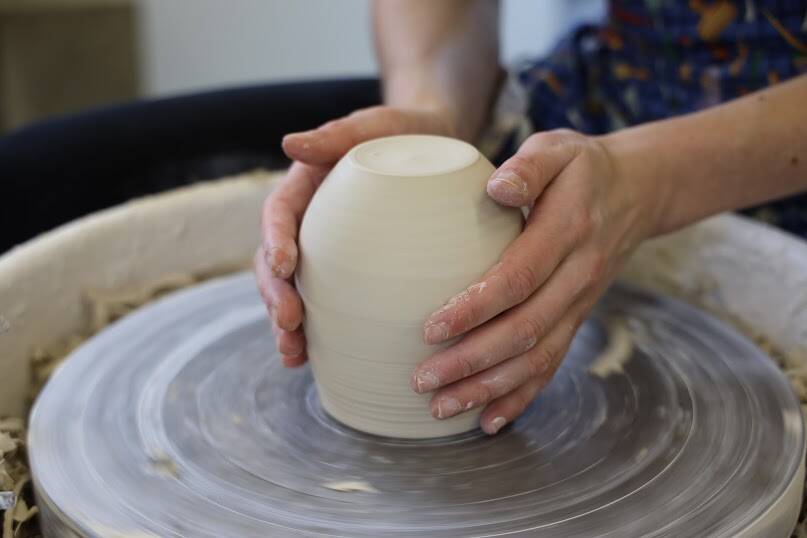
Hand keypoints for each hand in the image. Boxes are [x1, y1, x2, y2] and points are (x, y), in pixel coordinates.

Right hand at [255, 106, 456, 366]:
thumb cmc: (406, 133)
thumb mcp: (377, 127)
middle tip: (289, 323)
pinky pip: (324, 303)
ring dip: (285, 322)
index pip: (279, 212)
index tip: (283, 265)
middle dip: (275, 295)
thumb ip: (338, 134)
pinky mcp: (348, 272)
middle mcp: (310, 221)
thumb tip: (288, 143)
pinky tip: (310, 358)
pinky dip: (313, 332)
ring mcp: (326, 250)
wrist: (436, 146)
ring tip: (292, 352)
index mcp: (307, 185)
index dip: (274, 239)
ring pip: (293, 289)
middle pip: (275, 261)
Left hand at [411, 129, 658, 433]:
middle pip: (523, 331)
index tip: (431, 328)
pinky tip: (489, 420)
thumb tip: (497, 186)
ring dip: (488, 388)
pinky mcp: (575, 318)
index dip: (476, 307)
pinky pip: (551, 365)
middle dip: (472, 362)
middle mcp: (577, 277)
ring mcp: (579, 304)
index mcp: (567, 231)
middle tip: (422, 380)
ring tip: (441, 407)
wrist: (636, 192)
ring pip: (536, 358)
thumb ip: (529, 165)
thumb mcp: (557, 148)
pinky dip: (521, 396)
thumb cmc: (581, 168)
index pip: (518, 278)